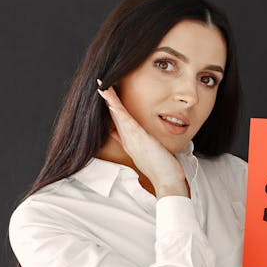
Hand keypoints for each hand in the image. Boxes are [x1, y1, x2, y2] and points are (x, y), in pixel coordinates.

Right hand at [97, 81, 187, 196]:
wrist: (166, 181)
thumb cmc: (161, 168)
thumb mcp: (148, 155)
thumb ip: (139, 146)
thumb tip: (132, 140)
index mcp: (130, 142)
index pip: (118, 121)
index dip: (112, 108)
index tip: (107, 96)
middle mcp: (128, 140)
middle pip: (115, 116)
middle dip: (108, 100)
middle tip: (100, 86)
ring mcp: (132, 139)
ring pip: (118, 115)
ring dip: (110, 100)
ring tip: (102, 87)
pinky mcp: (138, 138)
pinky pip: (125, 120)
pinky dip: (117, 108)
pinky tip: (111, 99)